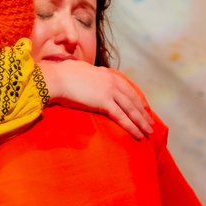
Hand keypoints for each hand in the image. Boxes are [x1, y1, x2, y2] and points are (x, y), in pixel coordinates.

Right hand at [39, 59, 154, 138]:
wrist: (55, 79)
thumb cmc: (59, 76)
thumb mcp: (76, 70)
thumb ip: (84, 74)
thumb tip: (79, 74)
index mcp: (105, 73)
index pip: (126, 87)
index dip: (136, 98)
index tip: (143, 107)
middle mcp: (111, 81)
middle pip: (132, 99)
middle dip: (143, 112)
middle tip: (150, 123)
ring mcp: (109, 91)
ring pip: (131, 109)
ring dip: (142, 122)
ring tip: (149, 132)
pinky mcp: (105, 102)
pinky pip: (122, 117)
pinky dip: (132, 127)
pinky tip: (139, 135)